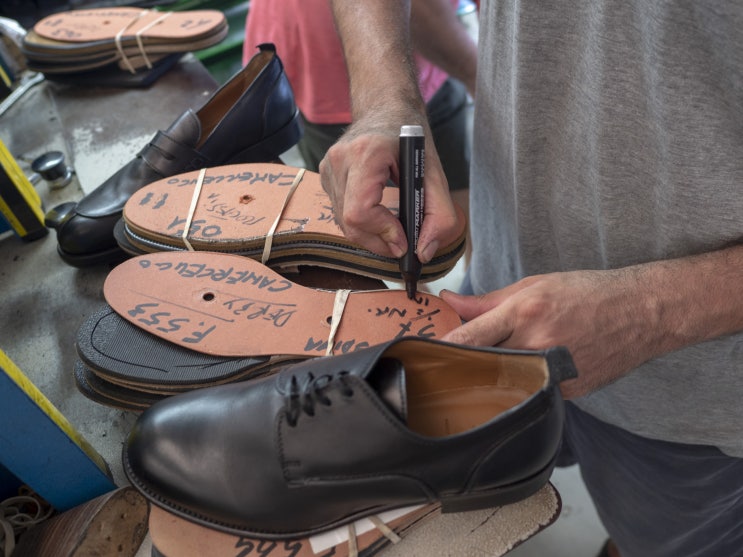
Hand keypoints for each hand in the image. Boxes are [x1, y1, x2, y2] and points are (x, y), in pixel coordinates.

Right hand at [319, 118, 463, 262]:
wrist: (385, 106)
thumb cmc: (410, 136)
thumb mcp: (434, 173)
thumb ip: (439, 214)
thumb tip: (423, 252)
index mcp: (366, 153)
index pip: (360, 211)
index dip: (383, 233)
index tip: (404, 241)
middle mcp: (340, 160)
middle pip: (350, 223)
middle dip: (378, 242)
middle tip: (402, 245)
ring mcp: (328, 168)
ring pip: (343, 223)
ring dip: (371, 235)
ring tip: (394, 230)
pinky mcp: (325, 176)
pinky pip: (340, 213)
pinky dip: (362, 224)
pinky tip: (379, 216)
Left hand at [439, 268, 661, 398]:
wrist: (640, 313)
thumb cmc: (586, 292)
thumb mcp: (533, 285)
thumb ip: (487, 300)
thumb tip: (449, 301)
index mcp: (525, 312)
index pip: (470, 338)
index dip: (443, 349)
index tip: (421, 356)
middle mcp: (537, 344)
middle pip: (482, 364)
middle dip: (462, 365)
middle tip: (445, 365)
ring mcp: (553, 373)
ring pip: (503, 384)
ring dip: (487, 379)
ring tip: (477, 371)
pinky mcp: (566, 393)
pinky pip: (528, 393)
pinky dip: (517, 385)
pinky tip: (516, 376)